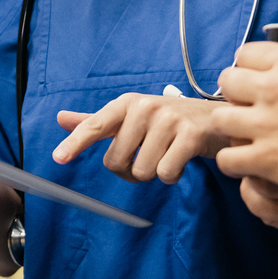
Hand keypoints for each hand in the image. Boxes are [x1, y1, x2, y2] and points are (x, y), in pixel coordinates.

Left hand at [52, 92, 229, 183]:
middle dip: (130, 169)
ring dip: (154, 172)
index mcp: (127, 103)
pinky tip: (182, 159)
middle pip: (116, 161)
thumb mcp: (132, 116)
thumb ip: (97, 121)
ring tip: (168, 155)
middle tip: (147, 156)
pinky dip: (173, 175)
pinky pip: (166, 173)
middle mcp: (145, 107)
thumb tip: (61, 119)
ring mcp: (169, 120)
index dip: (75, 143)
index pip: (95, 125)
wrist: (219, 117)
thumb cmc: (170, 120)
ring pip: (143, 171)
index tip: (58, 158)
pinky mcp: (191, 136)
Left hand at [214, 41, 277, 208]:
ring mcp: (266, 123)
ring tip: (249, 142)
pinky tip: (252, 168)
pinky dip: (235, 165)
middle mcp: (274, 87)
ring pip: (219, 120)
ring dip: (231, 131)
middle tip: (251, 114)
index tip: (257, 84)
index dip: (249, 69)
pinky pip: (227, 159)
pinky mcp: (267, 158)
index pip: (245, 53)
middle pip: (227, 82)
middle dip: (235, 97)